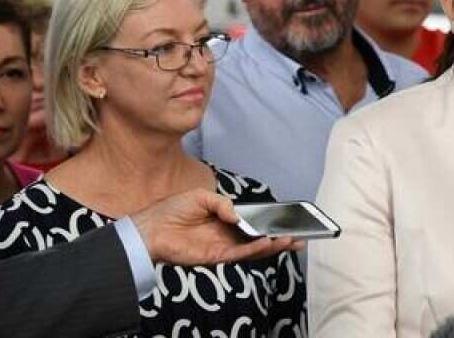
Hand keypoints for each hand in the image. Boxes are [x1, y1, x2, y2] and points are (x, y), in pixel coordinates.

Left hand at [130, 189, 301, 265]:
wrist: (151, 227)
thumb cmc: (173, 209)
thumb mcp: (202, 197)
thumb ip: (224, 204)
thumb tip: (240, 216)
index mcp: (226, 219)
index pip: (254, 222)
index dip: (271, 223)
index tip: (290, 221)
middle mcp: (228, 234)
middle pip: (259, 238)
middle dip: (280, 238)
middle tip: (302, 236)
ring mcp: (223, 246)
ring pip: (254, 249)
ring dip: (273, 246)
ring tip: (291, 241)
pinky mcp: (215, 257)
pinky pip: (240, 254)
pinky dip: (256, 249)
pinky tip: (268, 243)